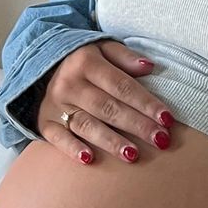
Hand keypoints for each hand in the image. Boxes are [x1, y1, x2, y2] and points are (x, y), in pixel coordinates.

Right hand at [36, 39, 176, 164]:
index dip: (146, 103)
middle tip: (161, 140)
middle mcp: (70, 84)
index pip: (122, 85)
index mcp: (86, 63)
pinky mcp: (45, 122)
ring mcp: (56, 105)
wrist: (40, 65)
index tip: (167, 119)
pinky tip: (89, 159)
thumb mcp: (102, 48)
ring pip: (87, 125)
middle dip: (137, 125)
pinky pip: (58, 138)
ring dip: (111, 141)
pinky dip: (72, 149)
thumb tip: (150, 67)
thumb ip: (125, 57)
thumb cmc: (83, 60)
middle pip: (108, 108)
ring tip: (133, 155)